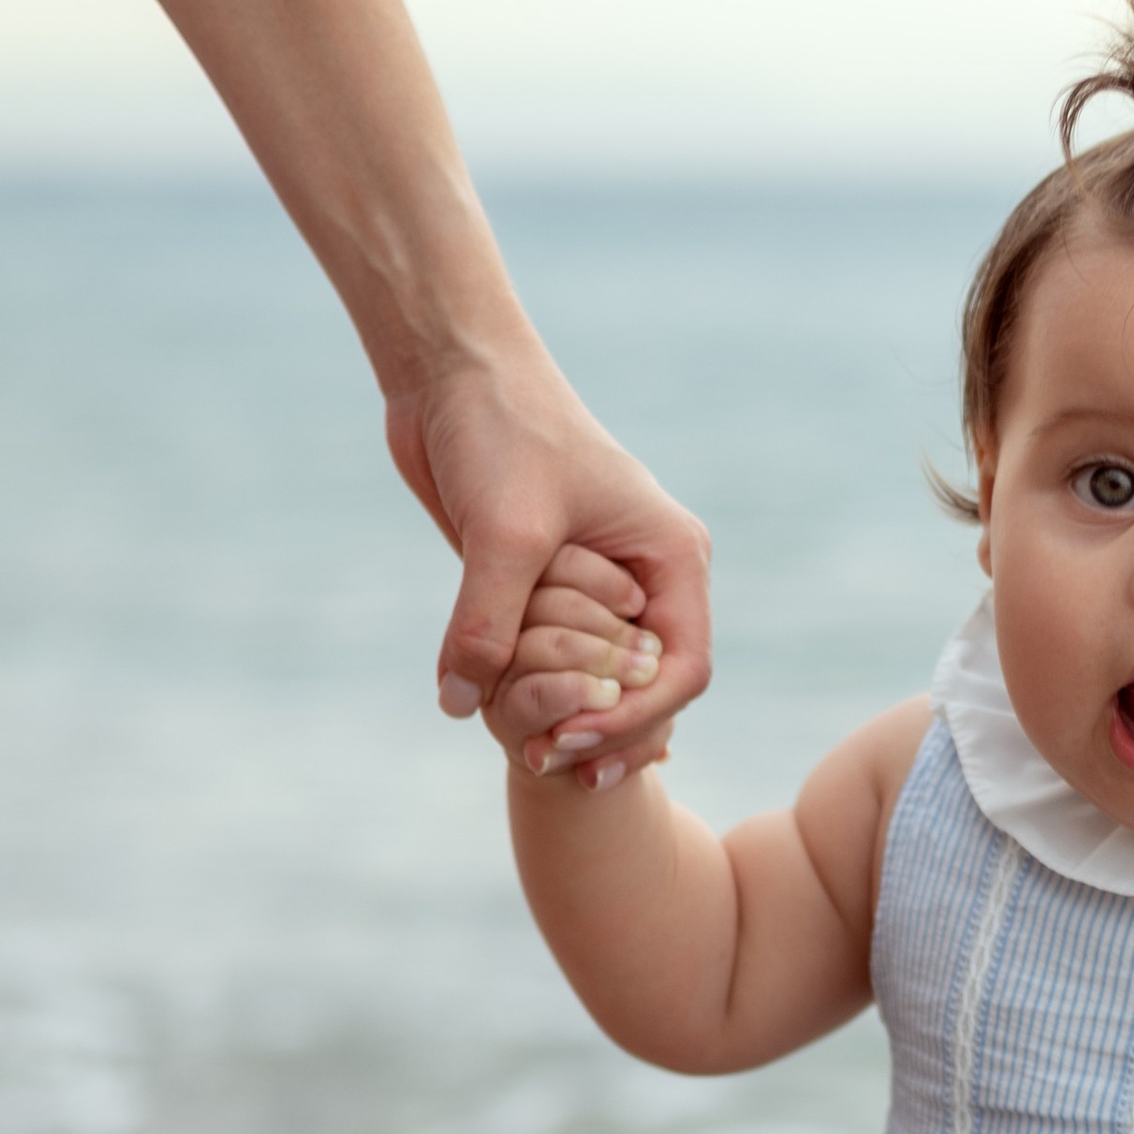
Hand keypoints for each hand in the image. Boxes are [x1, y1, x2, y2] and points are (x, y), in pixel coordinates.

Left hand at [384, 314, 709, 761]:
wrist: (452, 370)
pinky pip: (550, 656)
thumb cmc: (501, 429)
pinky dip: (532, 689)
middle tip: (548, 764)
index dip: (636, 718)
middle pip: (646, 685)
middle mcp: (644, 575)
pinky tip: (502, 720)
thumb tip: (462, 705)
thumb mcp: (502, 533)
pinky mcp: (542, 583)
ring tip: (527, 752)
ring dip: (567, 714)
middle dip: (606, 731)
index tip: (575, 743)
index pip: (682, 667)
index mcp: (671, 556)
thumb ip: (488, 623)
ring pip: (597, 675)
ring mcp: (595, 582)